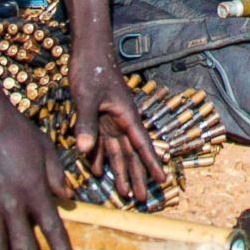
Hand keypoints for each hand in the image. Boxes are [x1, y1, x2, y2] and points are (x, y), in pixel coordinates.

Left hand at [69, 47, 165, 200]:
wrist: (88, 51)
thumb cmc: (92, 70)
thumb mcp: (87, 97)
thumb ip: (87, 124)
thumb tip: (86, 151)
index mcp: (126, 115)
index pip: (142, 144)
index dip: (151, 164)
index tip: (163, 180)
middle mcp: (122, 120)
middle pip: (132, 153)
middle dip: (137, 176)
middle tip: (143, 198)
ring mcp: (111, 119)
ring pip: (119, 150)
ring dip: (120, 170)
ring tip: (124, 192)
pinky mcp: (99, 116)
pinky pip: (102, 141)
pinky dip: (101, 156)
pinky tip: (98, 170)